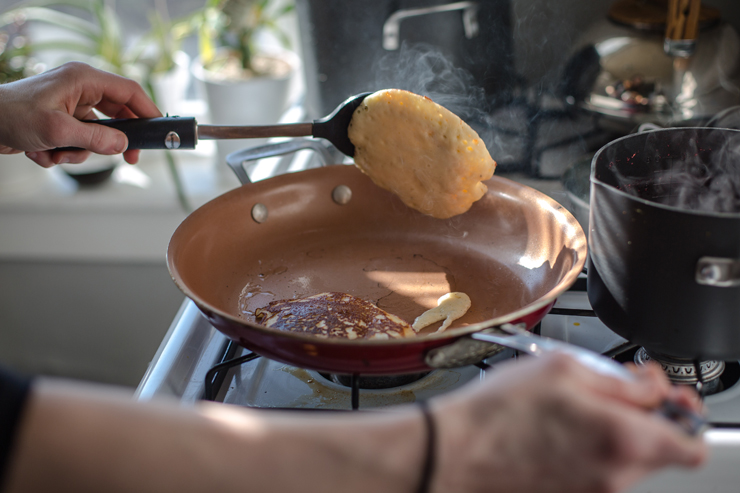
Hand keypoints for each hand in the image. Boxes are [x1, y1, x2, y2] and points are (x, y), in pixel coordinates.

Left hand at [0, 61, 160, 166]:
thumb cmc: (11, 115)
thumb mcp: (57, 130)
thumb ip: (95, 139)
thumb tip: (123, 146)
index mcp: (83, 79)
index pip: (129, 91)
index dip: (149, 110)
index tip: (160, 130)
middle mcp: (80, 88)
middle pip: (118, 114)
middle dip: (117, 140)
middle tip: (130, 158)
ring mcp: (71, 105)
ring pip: (97, 134)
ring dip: (80, 151)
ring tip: (56, 153)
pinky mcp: (62, 120)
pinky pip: (79, 141)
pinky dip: (64, 152)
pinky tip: (43, 152)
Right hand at [430, 353, 706, 492]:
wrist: (456, 451)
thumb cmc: (498, 413)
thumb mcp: (564, 368)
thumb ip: (622, 380)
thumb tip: (647, 389)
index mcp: (623, 439)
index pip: (691, 443)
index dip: (681, 412)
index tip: (663, 396)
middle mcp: (615, 476)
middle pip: (658, 450)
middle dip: (642, 418)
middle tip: (611, 392)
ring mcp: (592, 492)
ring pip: (625, 460)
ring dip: (612, 432)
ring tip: (572, 408)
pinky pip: (596, 472)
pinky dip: (588, 450)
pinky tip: (556, 429)